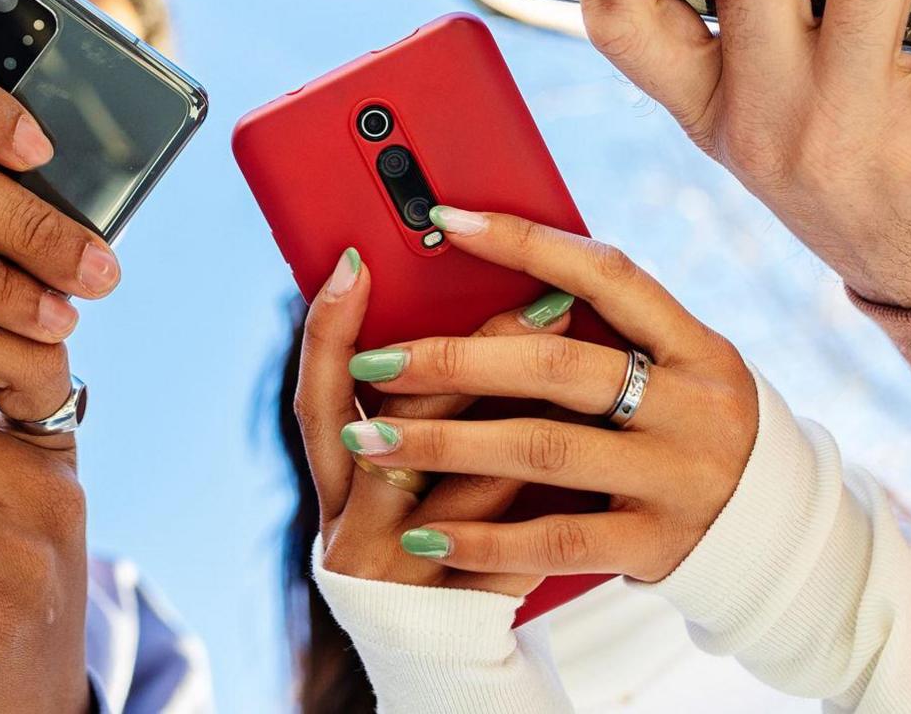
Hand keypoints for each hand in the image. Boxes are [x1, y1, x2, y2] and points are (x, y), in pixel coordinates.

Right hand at [295, 247, 580, 594]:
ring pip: (458, 489)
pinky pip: (507, 547)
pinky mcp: (453, 605)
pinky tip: (596, 457)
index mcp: (333, 481)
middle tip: (537, 299)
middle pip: (393, 431)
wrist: (440, 647)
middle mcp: (348, 528)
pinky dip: (550, 496)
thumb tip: (479, 292)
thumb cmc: (430, 533)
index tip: (353, 262)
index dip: (326, 330)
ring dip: (524, 420)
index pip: (315, 396)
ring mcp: (395, 572)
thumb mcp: (409, 473)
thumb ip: (430, 405)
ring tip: (577, 356)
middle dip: (463, 359)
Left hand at [346, 208, 755, 580]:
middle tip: (376, 360)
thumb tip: (498, 278)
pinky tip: (423, 531)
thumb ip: (607, 331)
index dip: (526, 242)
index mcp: (697, 345)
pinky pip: (554, 539)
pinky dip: (483, 536)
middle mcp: (694, 406)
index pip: (608, 274)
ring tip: (372, 437)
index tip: (446, 220)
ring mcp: (677, 478)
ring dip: (445, 442)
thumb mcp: (676, 366)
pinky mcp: (655, 544)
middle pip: (558, 366)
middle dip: (454, 360)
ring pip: (544, 450)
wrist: (769, 531)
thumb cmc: (688, 426)